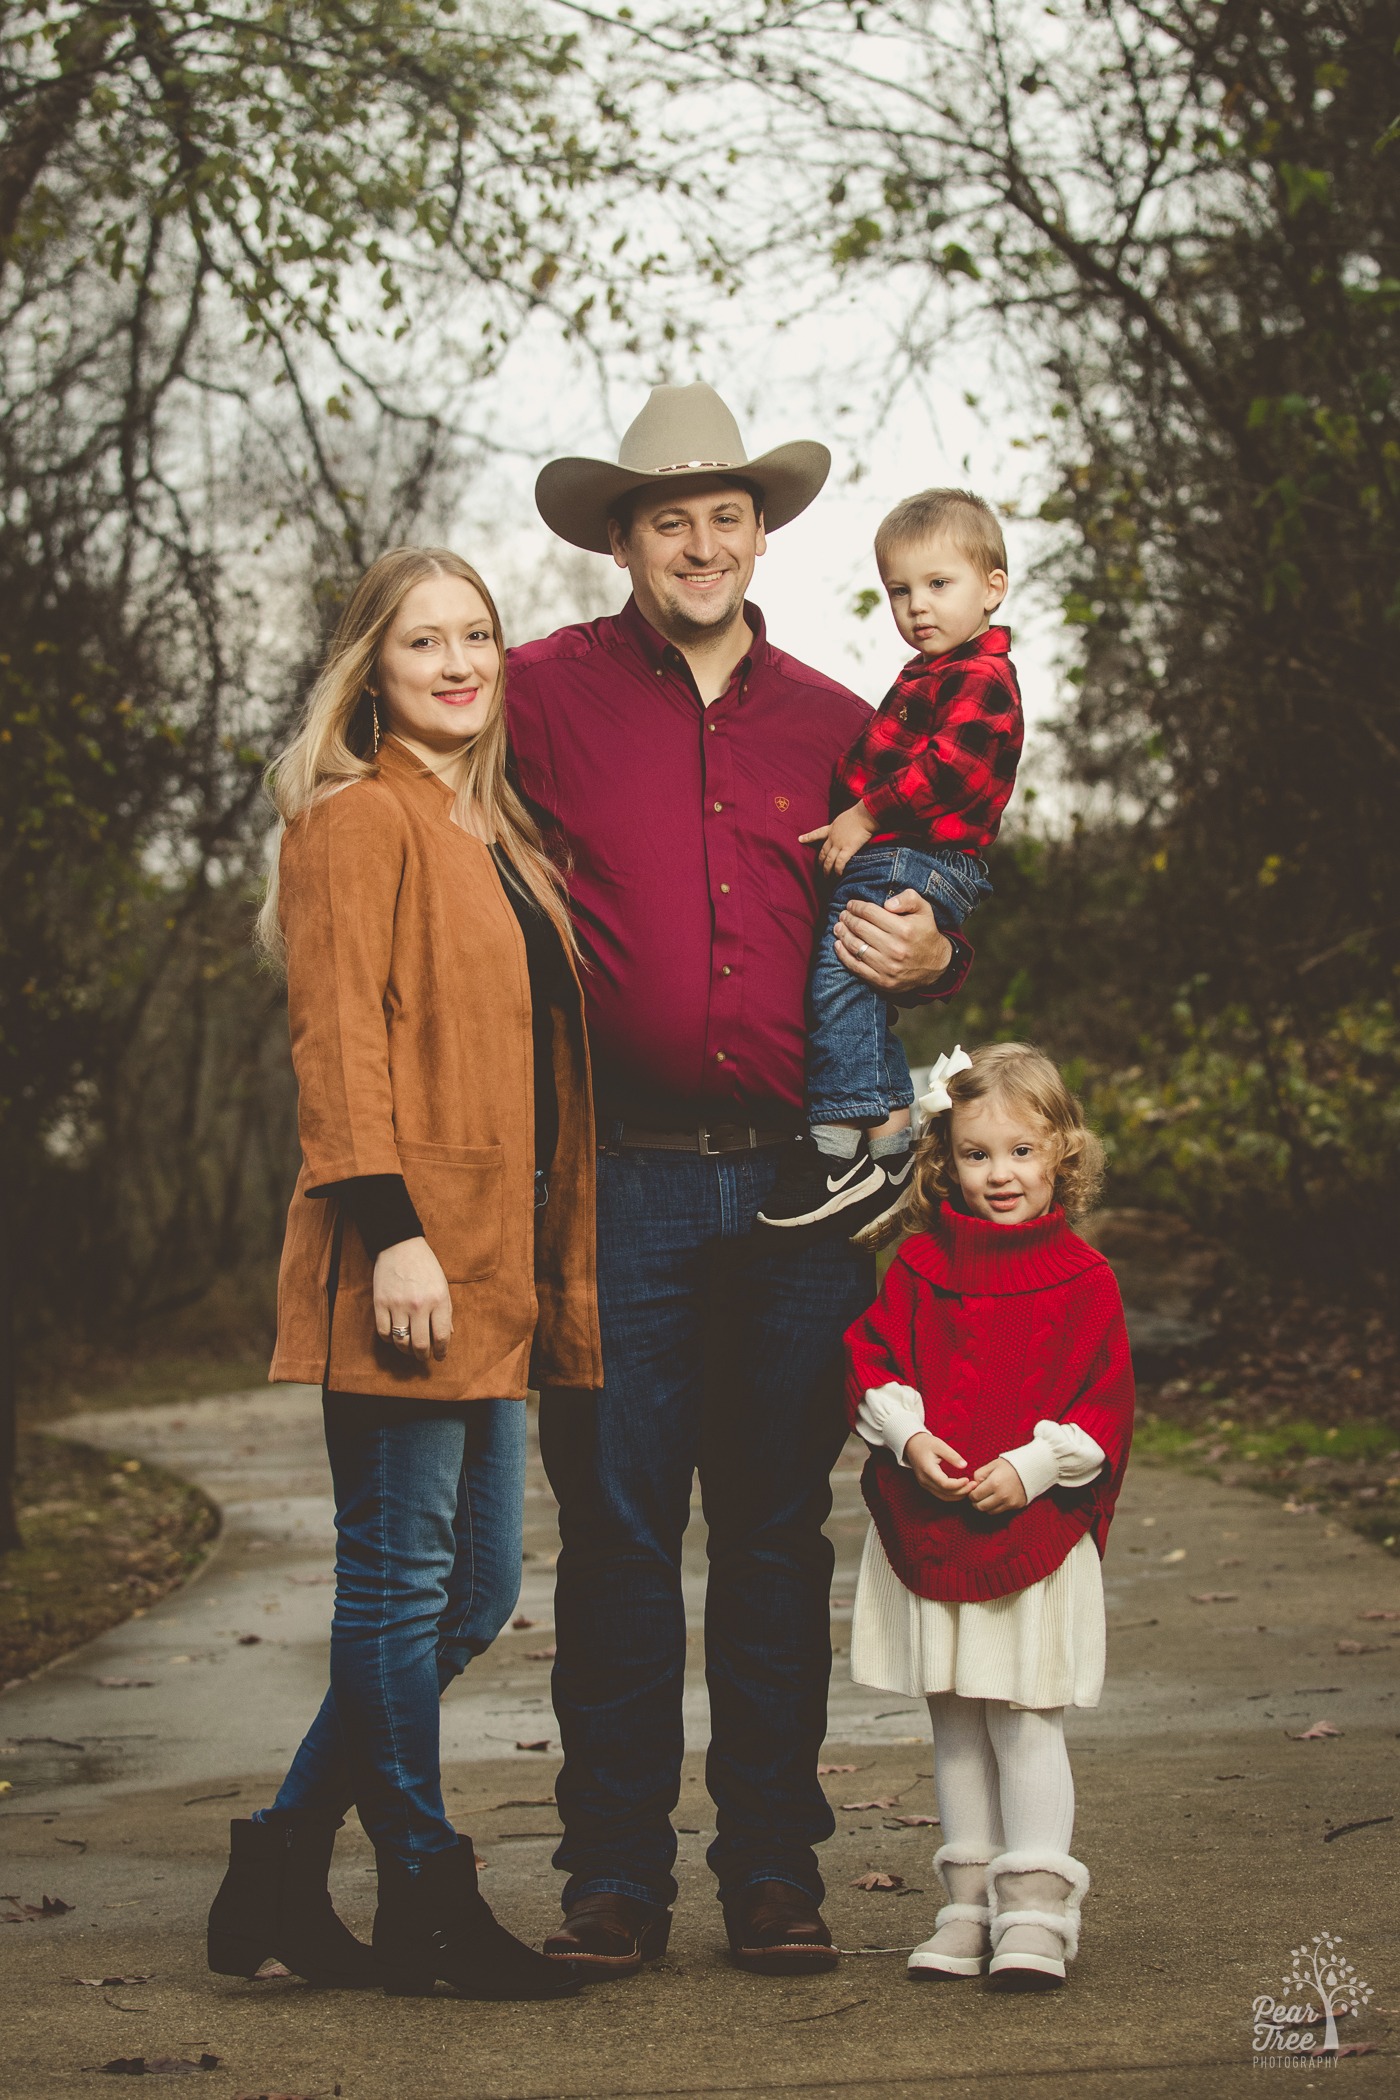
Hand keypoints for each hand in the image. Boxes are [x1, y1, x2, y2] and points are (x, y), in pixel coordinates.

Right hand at [374, 1236, 452, 1364]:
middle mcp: (419, 1305)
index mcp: (438, 1300)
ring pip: (401, 1342)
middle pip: (420, 1344)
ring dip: (406, 1350)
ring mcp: (398, 1304)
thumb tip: (447, 1336)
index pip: (442, 1336)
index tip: (440, 1356)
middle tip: (423, 1356)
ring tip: (409, 1347)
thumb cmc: (425, 1267)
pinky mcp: (381, 1303)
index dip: (441, 1351)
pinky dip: (390, 1339)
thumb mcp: (442, 1286)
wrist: (400, 1246)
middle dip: (423, 1355)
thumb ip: (445, 1312)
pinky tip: (395, 1336)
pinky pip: (384, 1332)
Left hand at [800, 800, 878, 876]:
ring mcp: (839, 845)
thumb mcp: (844, 818)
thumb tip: (843, 830)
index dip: (808, 837)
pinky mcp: (848, 850)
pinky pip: (840, 863)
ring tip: (826, 877)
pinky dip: (837, 870)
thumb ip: (841, 826)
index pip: (817, 834)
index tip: (800, 839)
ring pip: (829, 860)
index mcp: (831, 828)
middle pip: (822, 852)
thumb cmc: (858, 814)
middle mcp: (832, 838)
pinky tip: (838, 875)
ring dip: (827, 870)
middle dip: (820, 862)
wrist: (864, 815)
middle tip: (818, 869)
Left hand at [835, 889, 952, 994]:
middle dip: (848, 919)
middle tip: (843, 914)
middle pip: (860, 928)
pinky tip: (838, 945)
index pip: (871, 913)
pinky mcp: (882, 981)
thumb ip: (908, 898)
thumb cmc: (925, 933)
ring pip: (855, 947)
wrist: (936, 967)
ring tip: (838, 927)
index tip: (851, 904)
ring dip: (843, 934)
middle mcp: (895, 948)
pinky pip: (856, 967)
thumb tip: (887, 903)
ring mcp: (887, 967)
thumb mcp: (924, 910)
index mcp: (905, 929)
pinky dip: (843, 955)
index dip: (857, 907)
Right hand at [904, 1428, 972, 1499]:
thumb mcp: (940, 1445)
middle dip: (962, 1491)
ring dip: (958, 1495)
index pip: (944, 1484)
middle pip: (945, 1493)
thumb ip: (952, 1456)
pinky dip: (953, 1494)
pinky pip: (941, 1495)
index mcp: (927, 1470)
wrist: (911, 1445)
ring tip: (970, 1488)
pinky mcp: (927, 1485)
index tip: (968, 1479)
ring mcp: (925, 1485)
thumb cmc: (926, 1443)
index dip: (958, 1485)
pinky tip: (962, 1489)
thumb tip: (965, 1466)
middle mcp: (925, 1480)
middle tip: (974, 1485)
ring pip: (944, 1497)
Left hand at [968, 1457, 1027, 1513]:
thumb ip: (979, 1475)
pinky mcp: (1016, 1506)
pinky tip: (996, 1499)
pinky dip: (995, 1507)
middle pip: (981, 1507)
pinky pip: (1000, 1511)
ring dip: (985, 1506)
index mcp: (994, 1483)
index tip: (973, 1490)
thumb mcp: (992, 1465)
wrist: (1032, 1468)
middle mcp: (1001, 1495)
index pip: (975, 1496)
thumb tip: (973, 1485)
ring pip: (990, 1511)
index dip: (971, 1494)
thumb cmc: (1010, 1465)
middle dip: (976, 1502)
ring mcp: (1009, 1502)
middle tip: (977, 1496)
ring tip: (986, 1497)